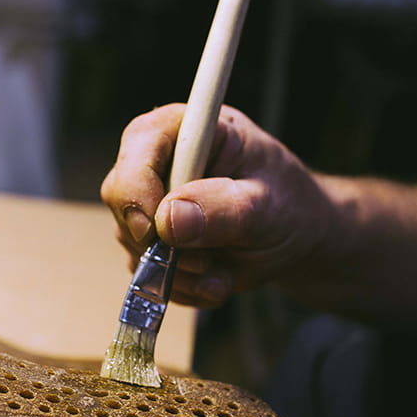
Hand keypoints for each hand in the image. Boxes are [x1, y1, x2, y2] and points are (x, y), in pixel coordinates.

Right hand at [101, 104, 337, 307]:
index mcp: (187, 130)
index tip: (158, 231)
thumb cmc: (287, 204)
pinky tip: (214, 279)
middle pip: (122, 197)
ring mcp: (151, 202)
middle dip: (159, 242)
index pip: (139, 146)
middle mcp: (159, 161)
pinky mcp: (152, 239)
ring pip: (131, 242)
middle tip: (205, 263)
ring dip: (176, 271)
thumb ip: (223, 209)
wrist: (294, 238)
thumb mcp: (268, 206)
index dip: (138, 189)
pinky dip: (180, 287)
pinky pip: (146, 272)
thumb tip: (169, 219)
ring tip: (222, 273)